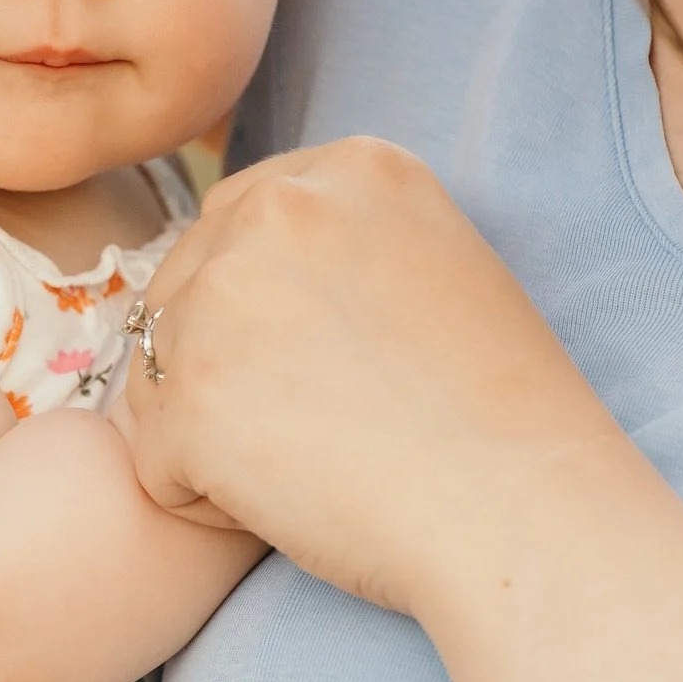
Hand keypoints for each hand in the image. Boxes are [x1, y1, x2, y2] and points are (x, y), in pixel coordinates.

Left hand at [124, 138, 621, 617]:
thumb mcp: (434, 265)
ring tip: (317, 465)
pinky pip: (155, 461)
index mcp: (349, 166)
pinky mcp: (191, 398)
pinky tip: (291, 508)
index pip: (235, 225)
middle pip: (182, 292)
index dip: (263, 314)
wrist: (527, 515)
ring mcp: (223, 298)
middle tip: (327, 426)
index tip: (334, 367)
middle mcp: (277, 207)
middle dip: (225, 368)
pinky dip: (204, 501)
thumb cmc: (502, 418)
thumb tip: (227, 262)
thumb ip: (334, 242)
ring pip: (158, 373)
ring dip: (213, 433)